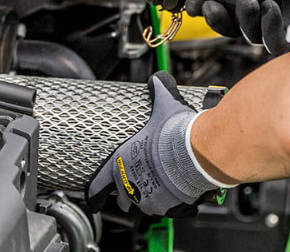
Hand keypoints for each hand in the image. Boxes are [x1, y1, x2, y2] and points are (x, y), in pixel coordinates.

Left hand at [86, 73, 226, 215]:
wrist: (197, 153)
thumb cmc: (175, 133)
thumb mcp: (164, 105)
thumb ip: (159, 90)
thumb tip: (158, 78)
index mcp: (121, 164)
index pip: (97, 187)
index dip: (93, 195)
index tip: (92, 201)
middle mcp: (132, 186)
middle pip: (123, 200)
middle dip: (129, 194)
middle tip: (140, 184)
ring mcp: (151, 200)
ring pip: (145, 207)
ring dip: (151, 199)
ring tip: (163, 187)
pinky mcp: (170, 208)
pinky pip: (170, 211)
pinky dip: (175, 205)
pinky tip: (182, 194)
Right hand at [184, 0, 289, 52]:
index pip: (222, 1)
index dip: (204, 2)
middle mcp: (262, 12)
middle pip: (228, 23)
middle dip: (213, 16)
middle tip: (206, 5)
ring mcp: (277, 27)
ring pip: (247, 33)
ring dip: (241, 18)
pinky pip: (273, 39)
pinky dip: (268, 25)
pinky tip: (272, 9)